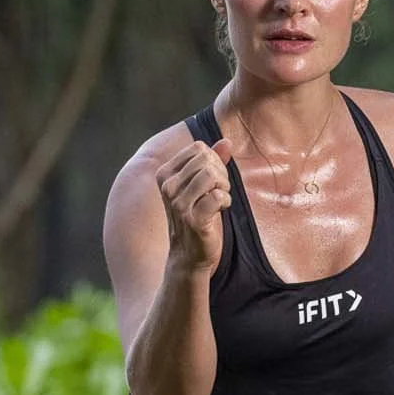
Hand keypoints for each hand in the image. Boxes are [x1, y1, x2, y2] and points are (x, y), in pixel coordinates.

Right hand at [156, 140, 229, 274]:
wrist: (189, 252)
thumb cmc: (197, 215)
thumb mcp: (202, 185)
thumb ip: (213, 162)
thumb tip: (227, 142)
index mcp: (165, 174)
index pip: (198, 149)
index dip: (214, 160)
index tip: (214, 178)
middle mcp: (168, 187)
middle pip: (206, 160)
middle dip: (221, 173)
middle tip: (219, 190)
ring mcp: (178, 204)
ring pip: (211, 175)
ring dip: (224, 187)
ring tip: (220, 198)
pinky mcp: (193, 219)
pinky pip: (217, 196)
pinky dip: (225, 201)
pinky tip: (221, 209)